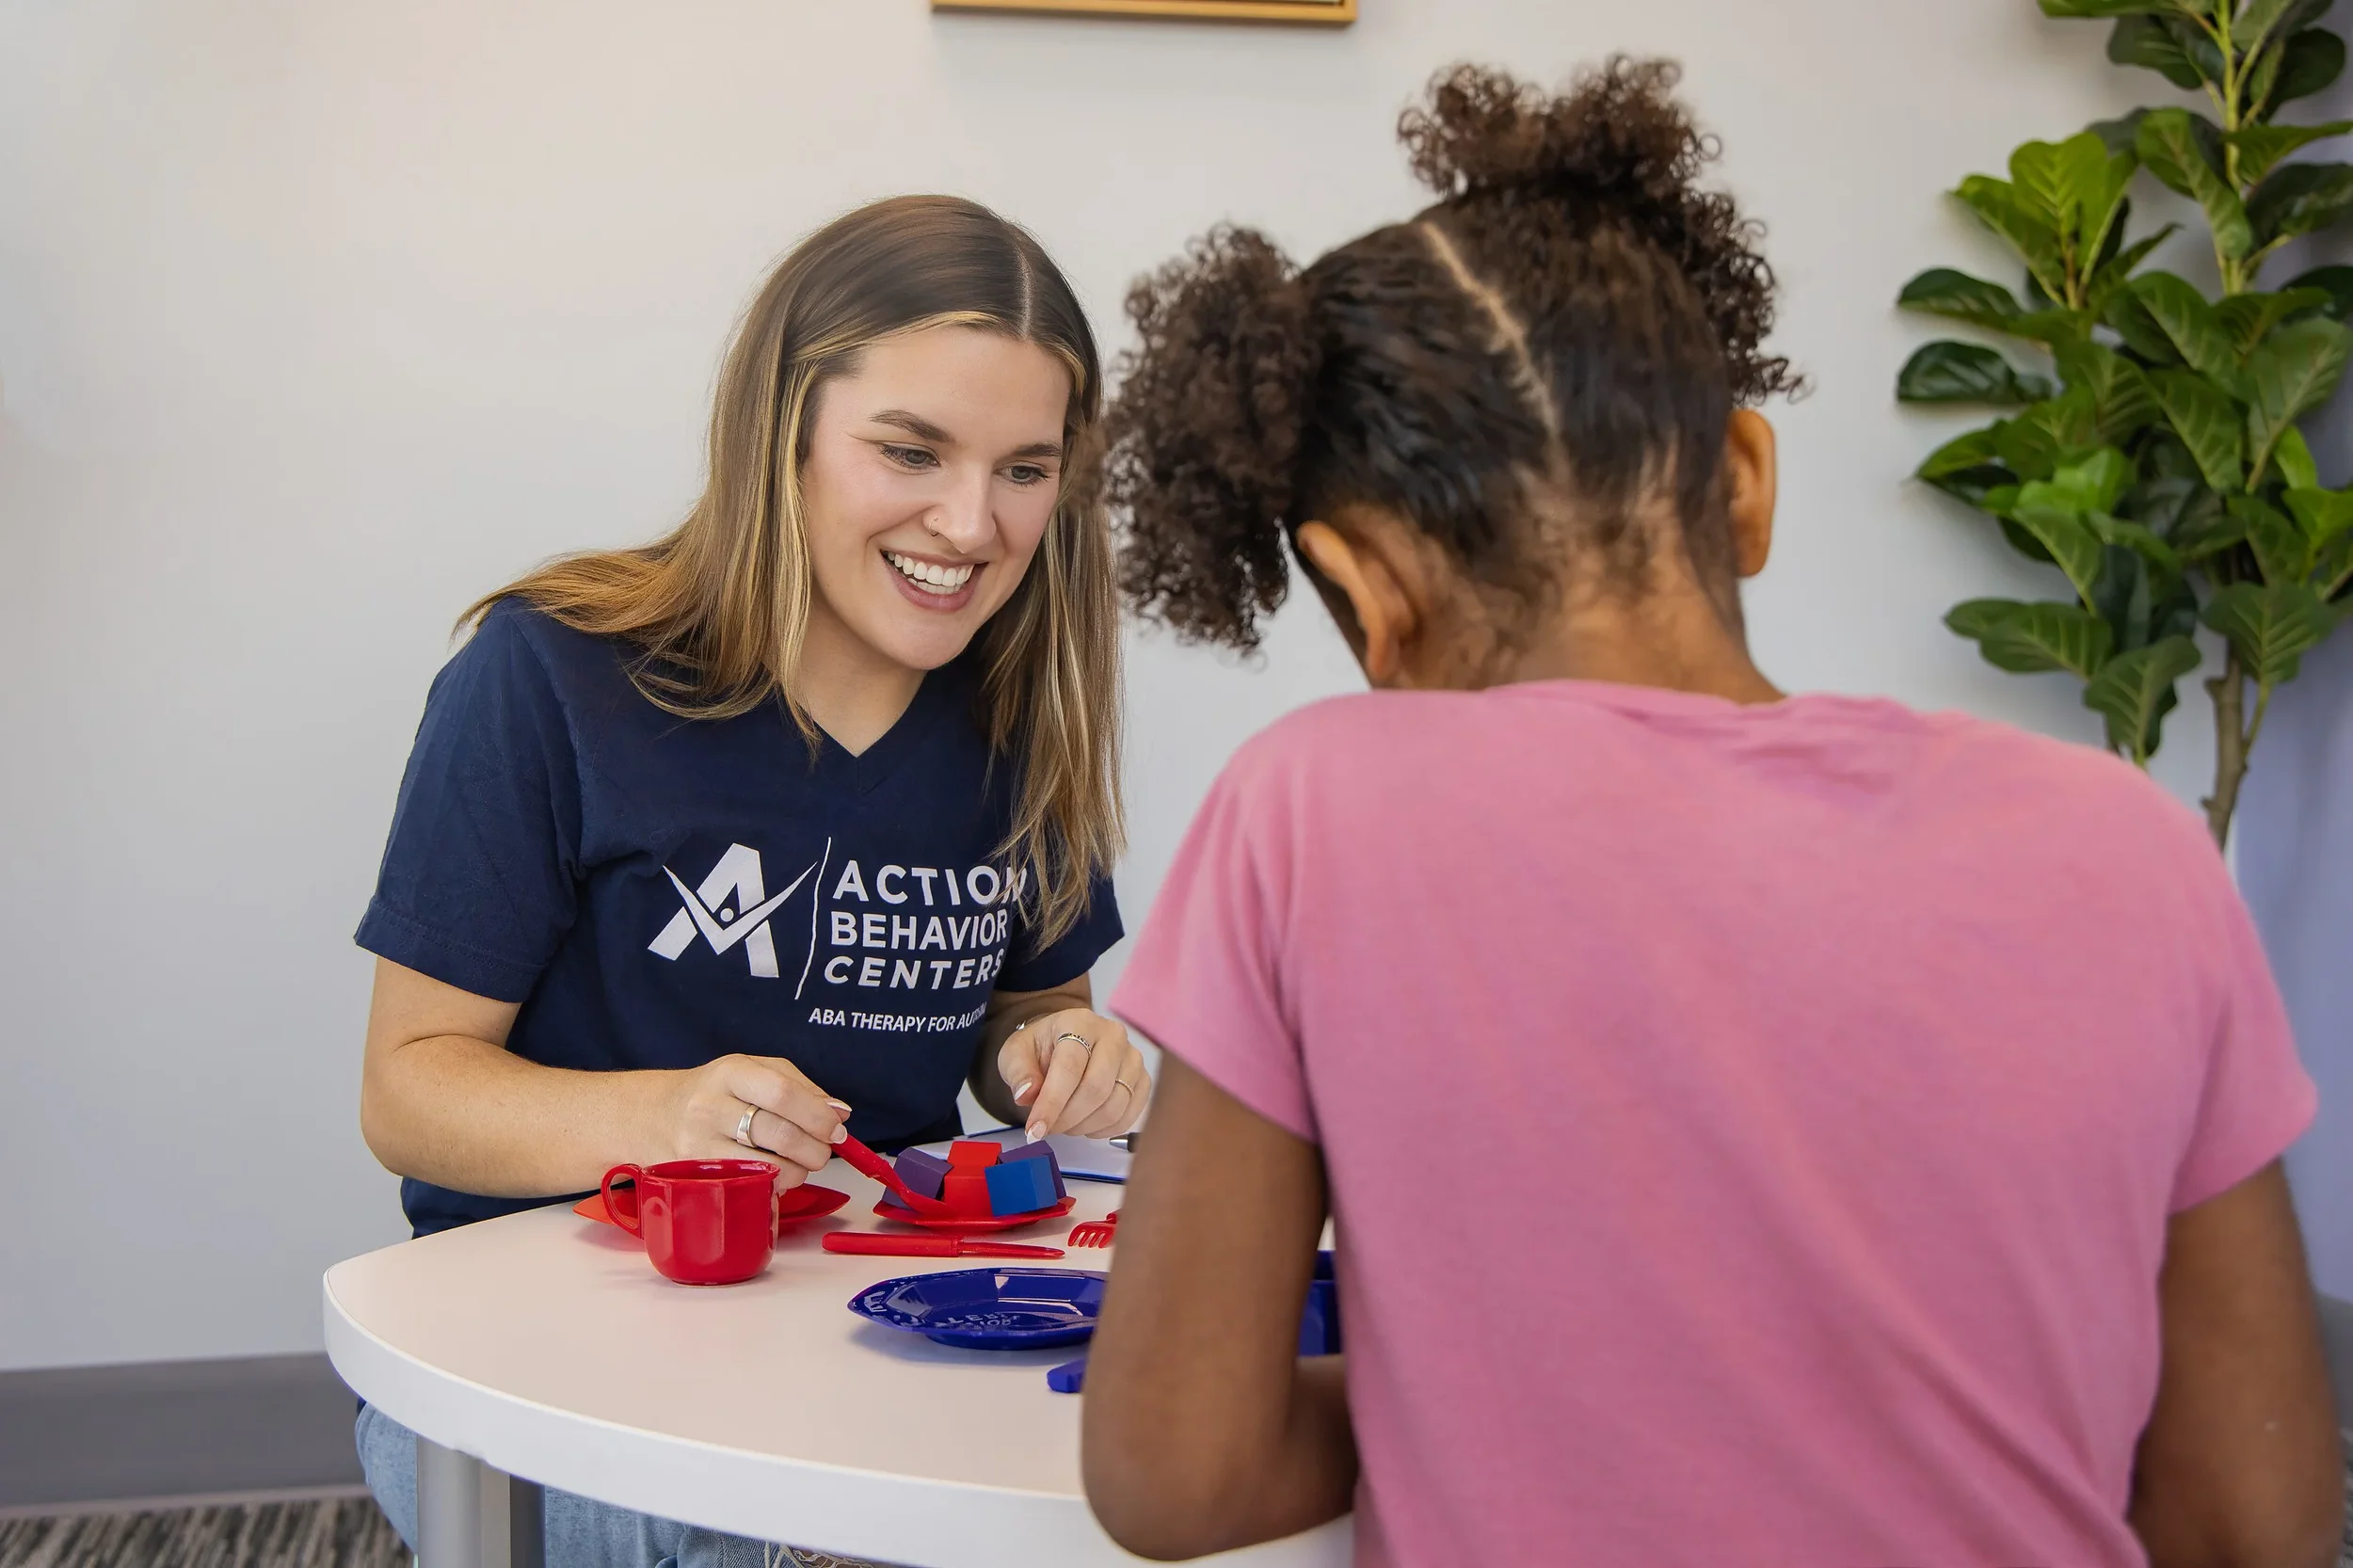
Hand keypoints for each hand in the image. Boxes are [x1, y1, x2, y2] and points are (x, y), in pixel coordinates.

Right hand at [660, 1054, 847, 1184]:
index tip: (837, 1128)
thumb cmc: (718, 1093)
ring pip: (767, 1166)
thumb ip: (801, 1088)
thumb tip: (840, 1112)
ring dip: (799, 1170)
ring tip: (803, 1163)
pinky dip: (775, 1183)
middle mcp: (710, 1106)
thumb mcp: (755, 1072)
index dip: (817, 1114)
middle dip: (815, 1147)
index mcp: (731, 1072)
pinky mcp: (697, 1176)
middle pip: (778, 1133)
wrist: (656, 1116)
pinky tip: (777, 1173)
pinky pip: (749, 1185)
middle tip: (825, 1150)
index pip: (782, 1093)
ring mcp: (699, 1144)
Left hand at [998, 1010, 1150, 1140]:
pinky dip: (1102, 1130)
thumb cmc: (1040, 1049)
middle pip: (1096, 1088)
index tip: (1035, 1130)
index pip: (1070, 1067)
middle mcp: (1113, 1035)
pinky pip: (1127, 1116)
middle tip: (1047, 1128)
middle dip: (1067, 1118)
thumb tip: (1027, 1095)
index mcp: (1079, 1022)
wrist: (1062, 1044)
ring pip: (1113, 1107)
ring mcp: (1132, 1058)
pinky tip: (1084, 1124)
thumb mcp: (1015, 1054)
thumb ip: (1019, 1073)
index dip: (1052, 1103)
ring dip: (1083, 1126)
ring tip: (1064, 1123)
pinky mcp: (1143, 1080)